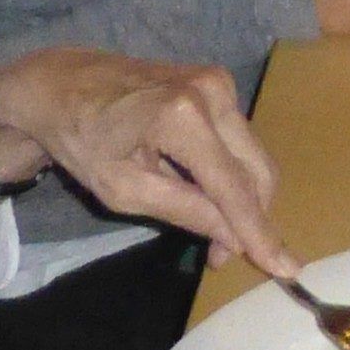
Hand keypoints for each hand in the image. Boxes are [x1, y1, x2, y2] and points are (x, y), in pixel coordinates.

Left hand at [0, 51, 293, 274]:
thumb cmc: (81, 140)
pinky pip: (239, 138)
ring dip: (241, 197)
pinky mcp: (216, 81)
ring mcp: (217, 81)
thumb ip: (184, 211)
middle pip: (256, 170)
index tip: (286, 268)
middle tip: (220, 256)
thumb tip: (234, 238)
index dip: (259, 232)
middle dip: (249, 219)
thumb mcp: (122, 190)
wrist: (63, 83)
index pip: (234, 187)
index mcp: (182, 118)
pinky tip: (204, 191)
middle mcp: (212, 92)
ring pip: (252, 155)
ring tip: (210, 229)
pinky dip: (231, 171)